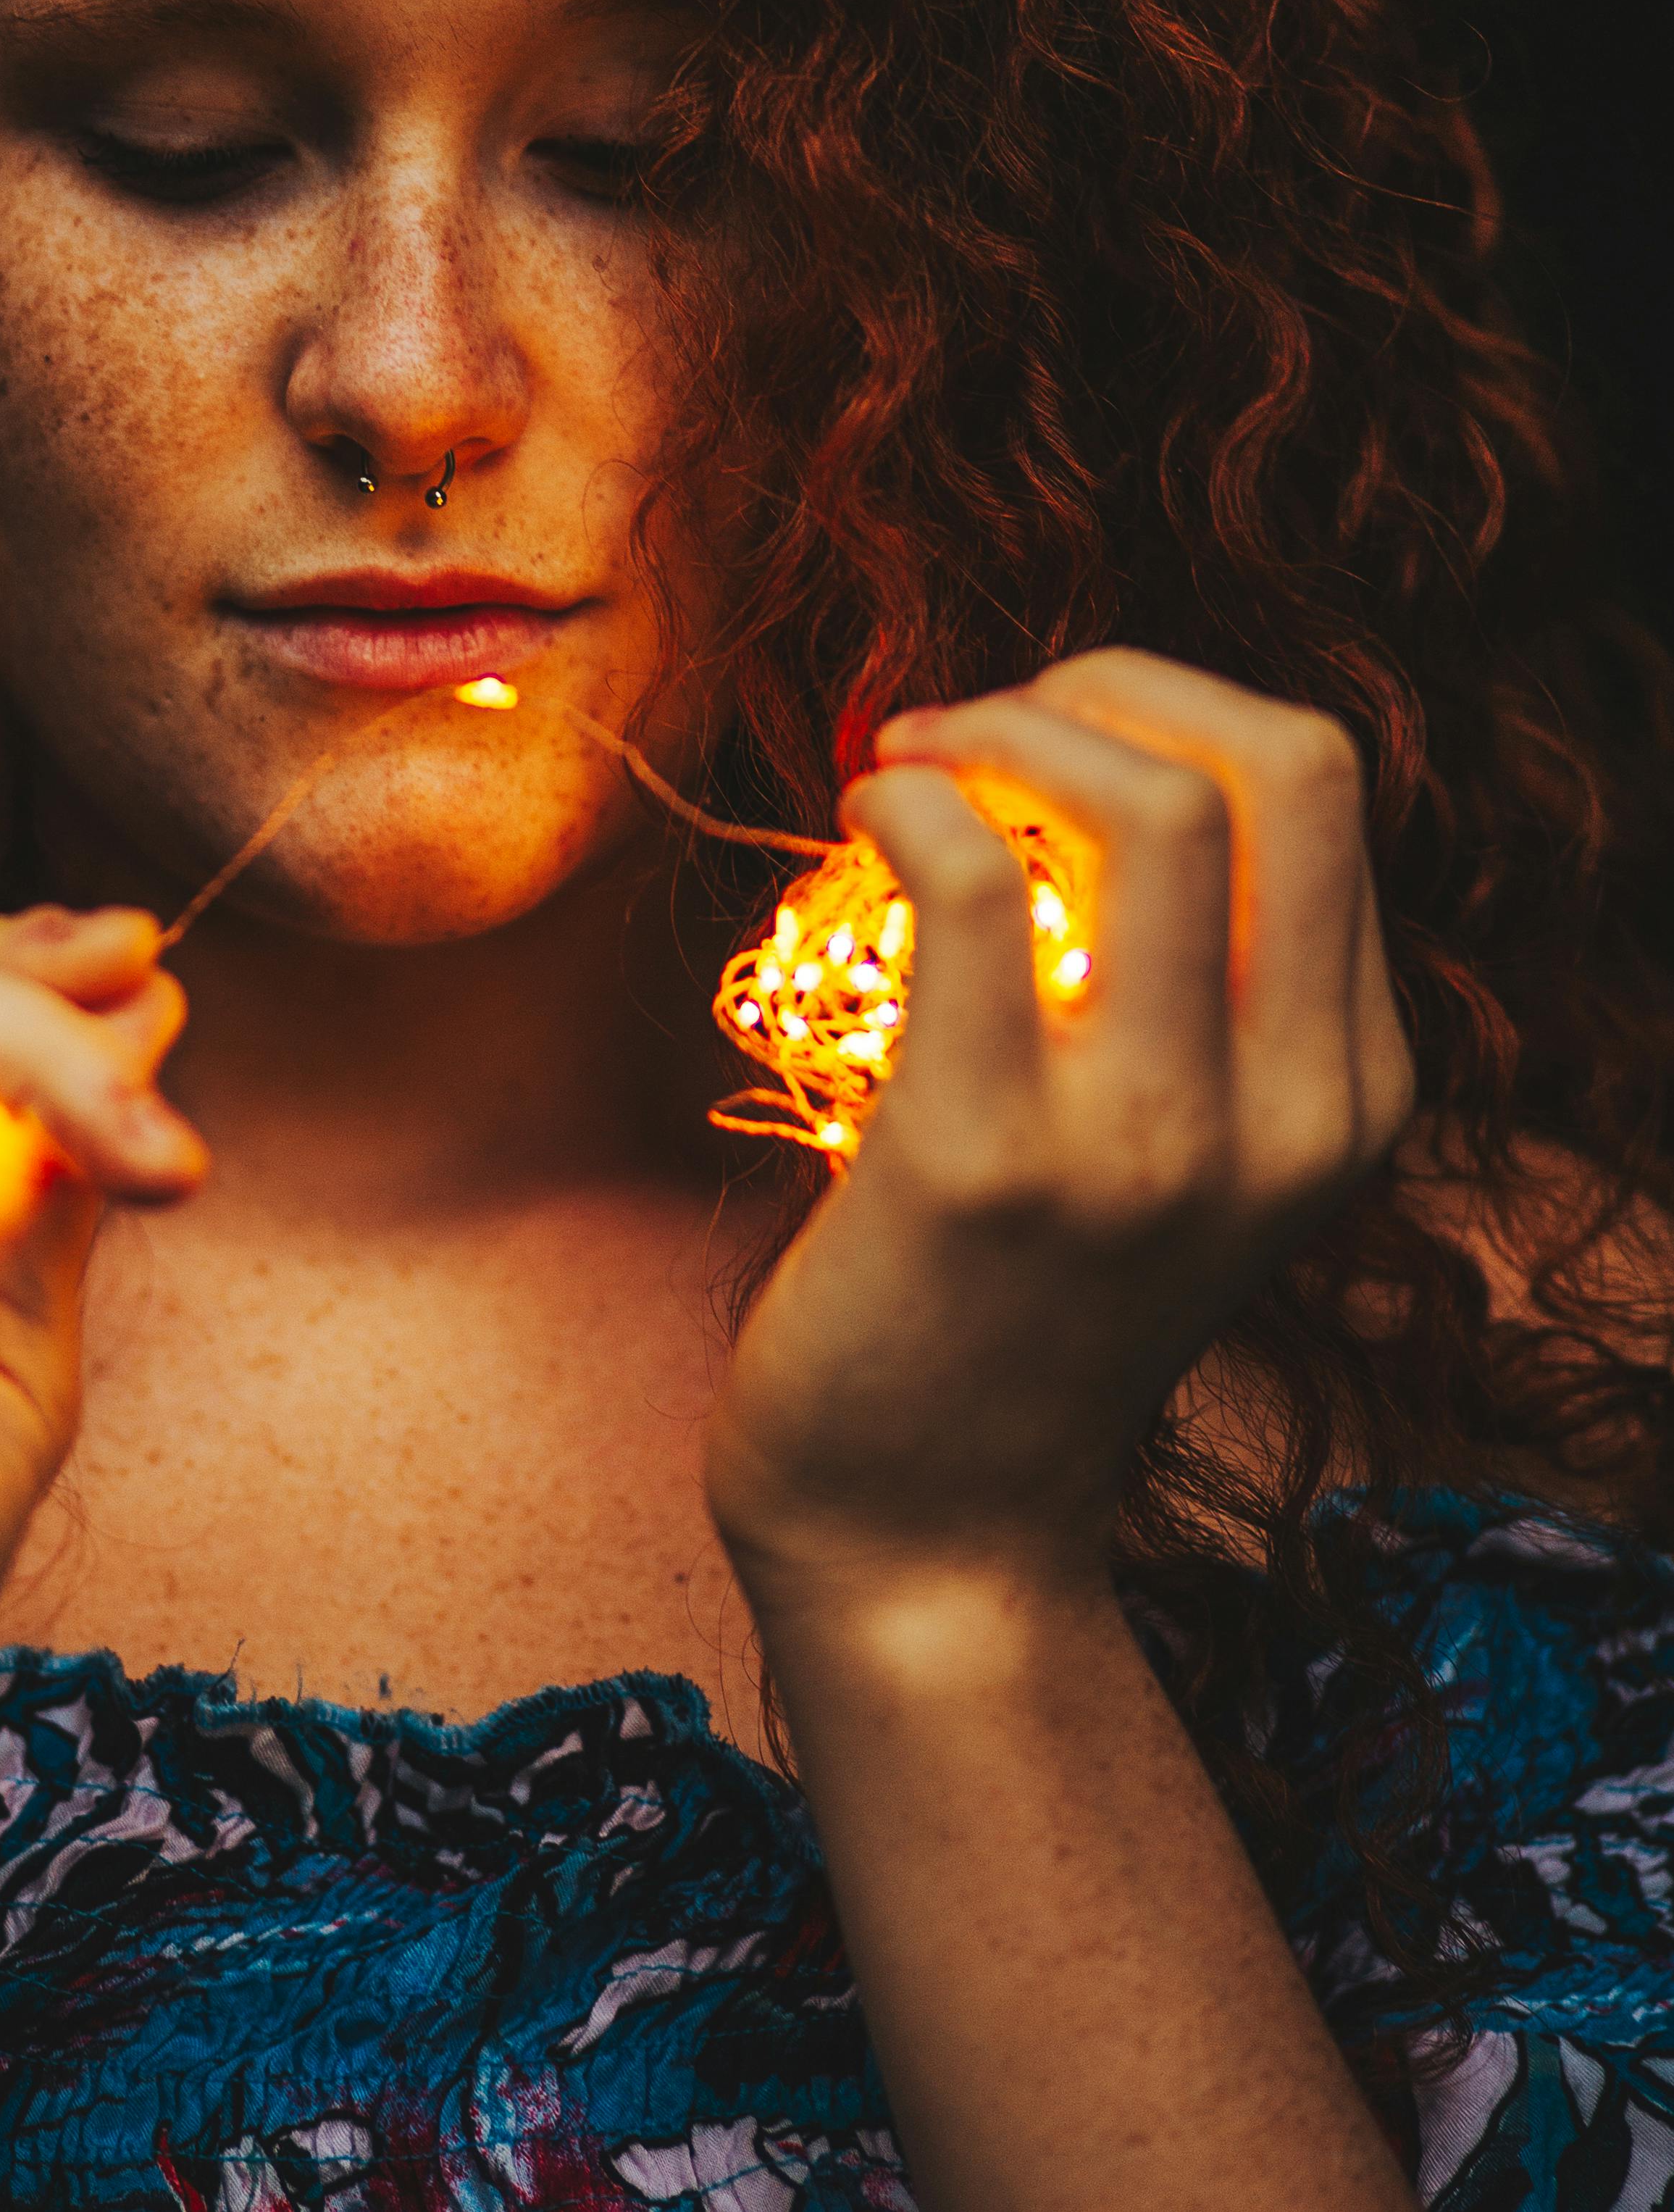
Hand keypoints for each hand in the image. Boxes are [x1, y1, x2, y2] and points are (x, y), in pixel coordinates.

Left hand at [706, 649, 1413, 1602]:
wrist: (928, 1532)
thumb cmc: (1015, 1301)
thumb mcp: (1183, 1150)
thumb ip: (1196, 987)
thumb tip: (1093, 751)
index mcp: (1354, 1094)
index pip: (1321, 790)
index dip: (1163, 708)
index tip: (1038, 737)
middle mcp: (1293, 1119)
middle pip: (1284, 761)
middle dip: (1108, 682)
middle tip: (977, 725)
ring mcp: (1151, 1146)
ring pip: (1153, 801)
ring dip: (1002, 727)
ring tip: (909, 765)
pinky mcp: (985, 1164)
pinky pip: (970, 883)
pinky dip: (909, 799)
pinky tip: (860, 818)